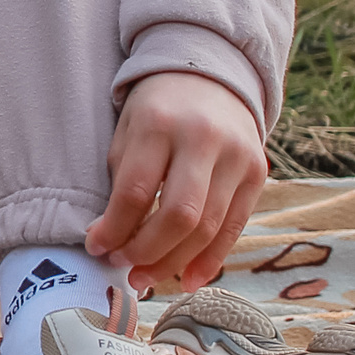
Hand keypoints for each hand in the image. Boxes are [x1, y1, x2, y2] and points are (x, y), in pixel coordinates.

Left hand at [83, 71, 267, 294]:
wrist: (209, 75)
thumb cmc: (156, 110)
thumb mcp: (128, 130)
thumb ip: (122, 180)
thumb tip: (110, 241)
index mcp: (158, 123)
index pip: (135, 190)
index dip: (114, 227)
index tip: (96, 247)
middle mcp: (202, 139)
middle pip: (178, 215)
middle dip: (147, 252)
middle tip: (123, 269)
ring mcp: (236, 156)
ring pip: (208, 227)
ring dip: (174, 263)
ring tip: (145, 278)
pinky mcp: (257, 172)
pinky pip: (235, 227)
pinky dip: (211, 259)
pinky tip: (189, 280)